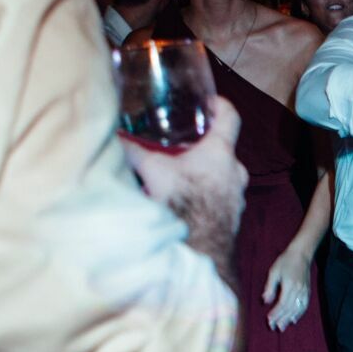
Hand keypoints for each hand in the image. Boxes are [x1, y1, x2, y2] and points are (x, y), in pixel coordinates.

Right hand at [122, 94, 247, 234]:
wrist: (198, 250)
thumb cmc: (181, 203)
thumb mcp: (152, 170)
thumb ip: (133, 151)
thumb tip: (115, 137)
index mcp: (221, 152)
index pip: (230, 117)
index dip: (220, 105)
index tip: (211, 101)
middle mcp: (236, 172)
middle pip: (224, 150)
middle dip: (205, 147)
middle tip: (185, 145)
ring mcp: (238, 197)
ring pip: (223, 177)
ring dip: (205, 174)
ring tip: (182, 176)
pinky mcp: (233, 219)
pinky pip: (221, 200)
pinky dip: (207, 197)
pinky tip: (188, 203)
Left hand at [261, 246, 311, 330]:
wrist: (301, 254)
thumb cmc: (285, 261)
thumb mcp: (274, 272)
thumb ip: (270, 287)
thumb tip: (265, 301)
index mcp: (290, 285)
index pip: (282, 304)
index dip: (275, 313)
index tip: (269, 320)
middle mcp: (298, 290)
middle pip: (290, 309)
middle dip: (281, 319)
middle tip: (274, 327)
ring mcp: (304, 291)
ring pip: (297, 309)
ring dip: (289, 319)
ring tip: (283, 327)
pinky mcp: (307, 291)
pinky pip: (304, 306)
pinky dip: (299, 314)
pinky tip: (294, 319)